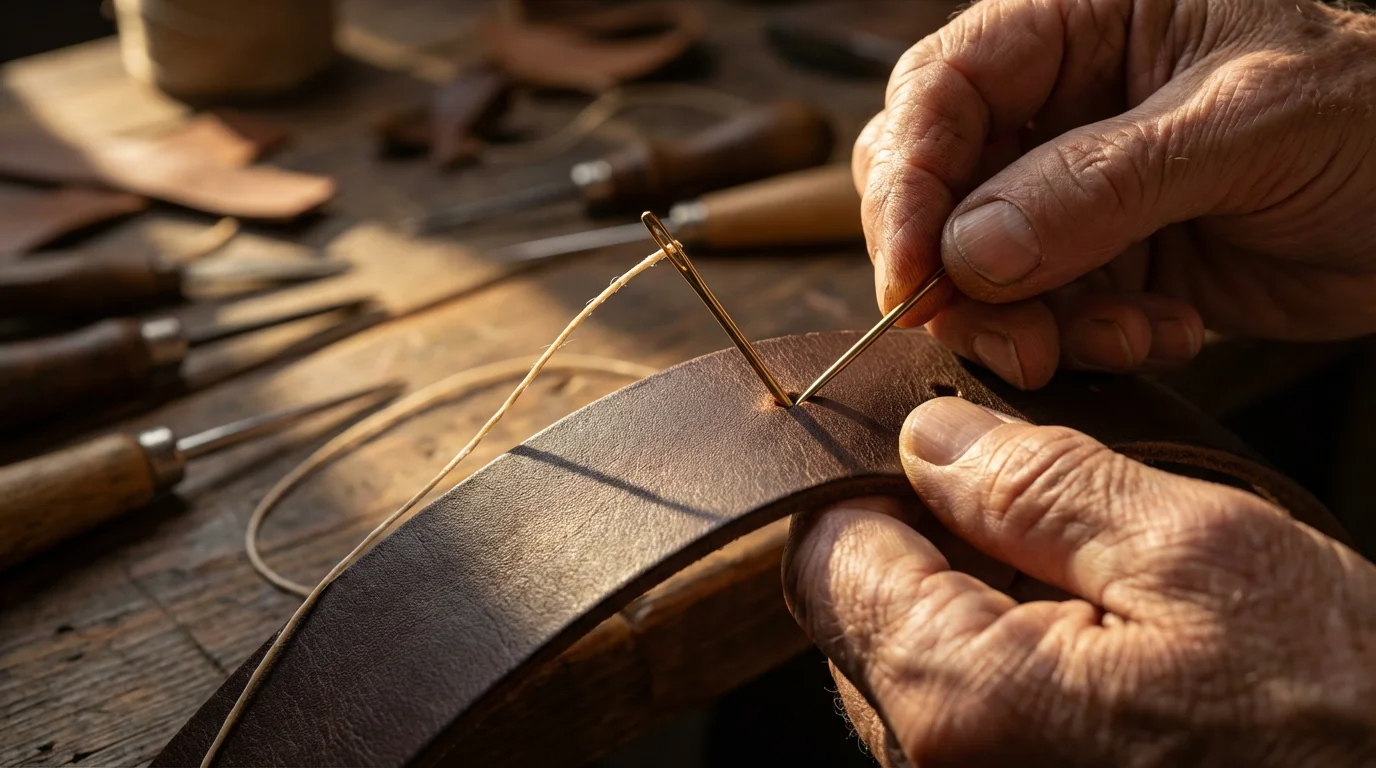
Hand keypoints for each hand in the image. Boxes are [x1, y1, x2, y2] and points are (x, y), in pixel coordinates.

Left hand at [783, 397, 1375, 765]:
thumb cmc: (1331, 710)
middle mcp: (935, 761)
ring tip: (1077, 562)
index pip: (829, 553)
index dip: (873, 473)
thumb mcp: (1195, 554)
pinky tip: (1081, 620)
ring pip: (902, 647)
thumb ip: (1039, 485)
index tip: (945, 438)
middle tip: (1035, 493)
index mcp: (961, 697)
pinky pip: (954, 695)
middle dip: (923, 527)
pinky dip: (993, 638)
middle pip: (856, 602)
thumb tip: (928, 436)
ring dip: (963, 583)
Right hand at [856, 0, 1375, 388]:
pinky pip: (1039, 316)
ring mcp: (1071, 190)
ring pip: (975, 269)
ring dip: (1029, 324)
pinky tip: (1165, 333)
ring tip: (1126, 337)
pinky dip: (1083, 344)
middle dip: (954, 275)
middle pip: (933, 186)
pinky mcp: (1099, 264)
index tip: (911, 278)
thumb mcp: (1247, 127)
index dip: (908, 182)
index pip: (939, 91)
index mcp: (1076, 24)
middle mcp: (1056, 105)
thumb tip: (967, 252)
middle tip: (1011, 340)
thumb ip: (1102, 183)